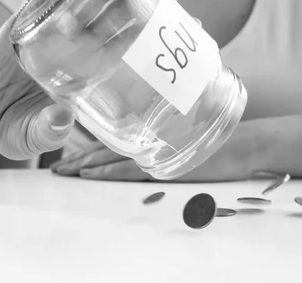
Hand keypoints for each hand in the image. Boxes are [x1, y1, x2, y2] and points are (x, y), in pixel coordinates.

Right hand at [0, 0, 180, 160]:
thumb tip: (61, 119)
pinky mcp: (24, 21)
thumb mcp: (27, 138)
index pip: (124, 56)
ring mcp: (51, 33)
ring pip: (84, 1)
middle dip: (142, 5)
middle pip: (113, 22)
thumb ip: (44, 133)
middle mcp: (74, 53)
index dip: (151, 43)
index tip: (183, 31)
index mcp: (85, 79)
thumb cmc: (10, 130)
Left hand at [51, 123, 259, 181]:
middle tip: (55, 168)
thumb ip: (168, 127)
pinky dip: (107, 172)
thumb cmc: (220, 136)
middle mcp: (150, 142)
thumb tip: (151, 133)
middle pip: (104, 150)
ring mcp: (156, 154)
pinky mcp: (166, 167)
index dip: (85, 148)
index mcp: (152, 134)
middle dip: (77, 159)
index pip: (112, 141)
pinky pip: (130, 170)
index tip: (65, 155)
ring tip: (62, 172)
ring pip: (111, 159)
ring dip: (84, 166)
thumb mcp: (191, 128)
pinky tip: (89, 175)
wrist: (246, 145)